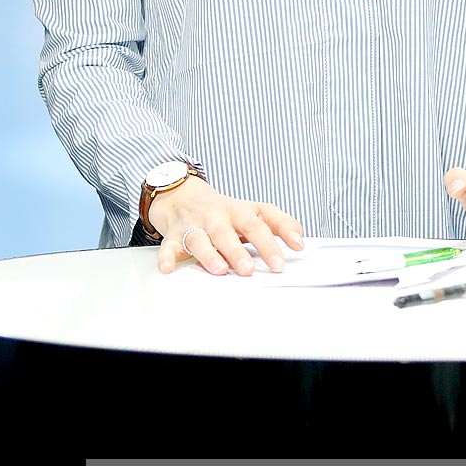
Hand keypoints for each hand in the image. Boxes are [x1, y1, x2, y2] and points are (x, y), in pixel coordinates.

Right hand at [150, 178, 303, 276]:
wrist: (185, 195)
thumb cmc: (225, 210)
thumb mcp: (255, 211)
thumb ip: (281, 223)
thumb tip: (299, 240)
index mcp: (239, 212)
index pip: (258, 226)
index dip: (270, 244)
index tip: (280, 263)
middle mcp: (216, 217)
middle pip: (226, 233)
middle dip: (237, 252)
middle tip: (248, 270)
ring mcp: (194, 226)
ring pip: (199, 239)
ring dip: (208, 255)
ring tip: (219, 270)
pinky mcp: (174, 235)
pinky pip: (168, 246)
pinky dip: (166, 257)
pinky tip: (168, 268)